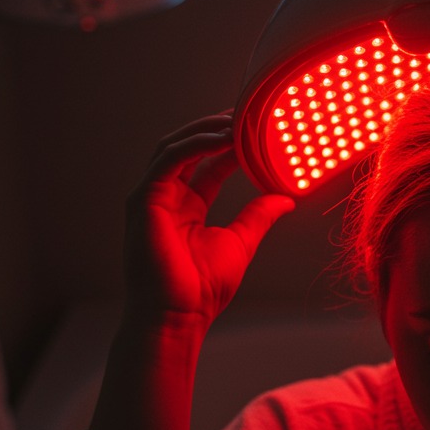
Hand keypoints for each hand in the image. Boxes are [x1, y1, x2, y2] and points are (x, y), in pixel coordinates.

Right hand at [123, 113, 294, 331]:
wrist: (178, 316)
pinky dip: (193, 143)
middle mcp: (166, 198)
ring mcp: (151, 198)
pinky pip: (168, 160)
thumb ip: (258, 215)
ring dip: (204, 129)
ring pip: (175, 147)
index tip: (255, 130)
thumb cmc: (202, 289)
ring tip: (235, 120)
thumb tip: (285, 198)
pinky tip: (218, 137)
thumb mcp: (240, 242)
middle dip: (215, 128)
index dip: (230, 144)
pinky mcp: (143, 201)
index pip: (208, 164)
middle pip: (188, 148)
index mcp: (187, 208)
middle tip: (245, 113)